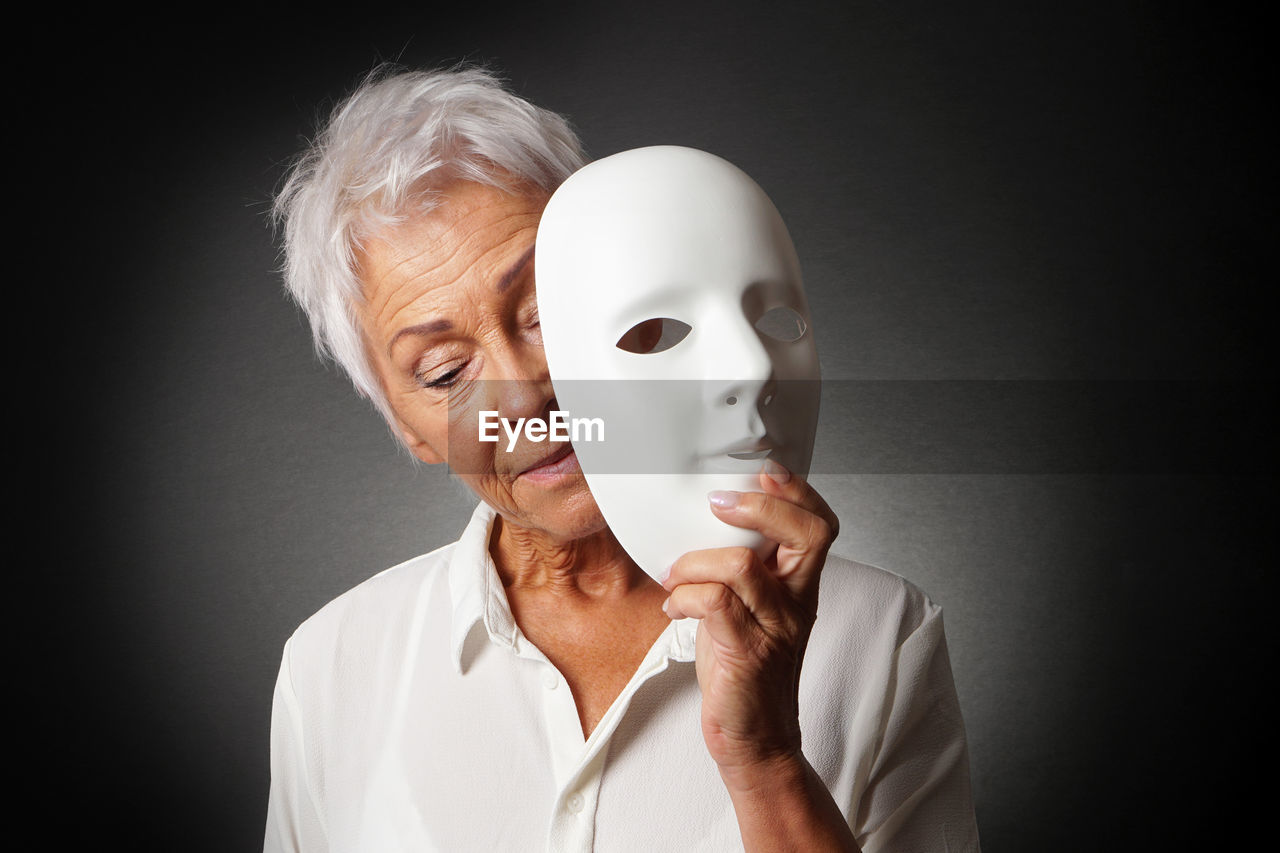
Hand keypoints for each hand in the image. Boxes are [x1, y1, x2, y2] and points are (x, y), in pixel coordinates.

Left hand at [660, 461, 839, 785]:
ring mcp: (776, 628)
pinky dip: (684, 596)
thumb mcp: (749, 607)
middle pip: (807, 534)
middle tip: (716, 504)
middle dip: (759, 507)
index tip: (762, 475)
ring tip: (674, 576)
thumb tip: (701, 520)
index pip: (821, 525)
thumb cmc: (744, 668)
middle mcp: (796, 602)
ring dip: (694, 561)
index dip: (797, 492)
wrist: (756, 738)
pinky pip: (715, 604)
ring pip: (742, 566)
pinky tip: (673, 608)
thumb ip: (741, 566)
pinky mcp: (748, 653)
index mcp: (800, 585)